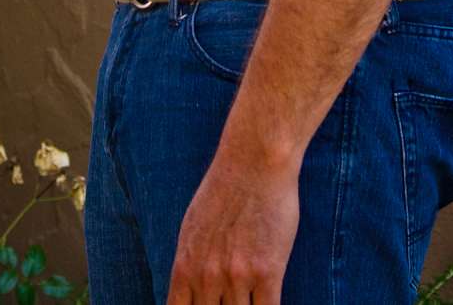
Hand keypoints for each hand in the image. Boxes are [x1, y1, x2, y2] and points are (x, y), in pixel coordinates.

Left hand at [167, 157, 299, 303]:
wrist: (254, 162)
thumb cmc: (224, 191)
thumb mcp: (192, 229)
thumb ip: (190, 264)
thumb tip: (190, 292)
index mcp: (185, 266)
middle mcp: (206, 276)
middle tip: (229, 301)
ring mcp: (237, 277)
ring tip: (249, 299)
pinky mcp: (268, 272)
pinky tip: (267, 300)